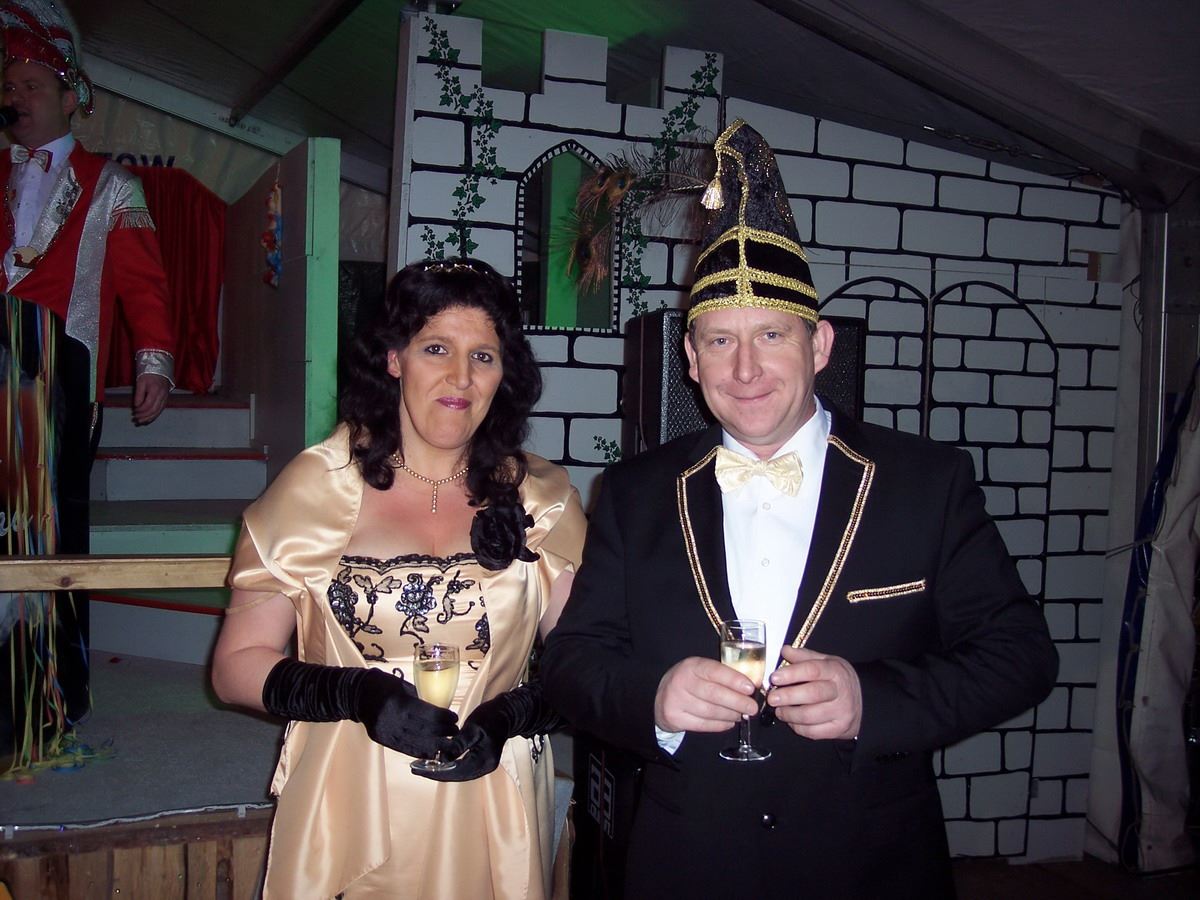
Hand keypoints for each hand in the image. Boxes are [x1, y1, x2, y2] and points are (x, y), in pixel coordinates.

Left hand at [132, 373, 169, 424]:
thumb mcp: (140, 382)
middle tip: (136, 420)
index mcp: (155, 390)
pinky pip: (161, 409)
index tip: (134, 412)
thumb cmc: (148, 374)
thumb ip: (138, 394)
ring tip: (141, 422)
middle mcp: (162, 395)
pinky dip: (154, 415)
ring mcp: (165, 398)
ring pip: (158, 411)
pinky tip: (149, 418)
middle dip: (144, 416)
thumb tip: (136, 406)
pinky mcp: (166, 399)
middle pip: (154, 410)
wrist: (160, 369)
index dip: (140, 410)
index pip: (148, 405)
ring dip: (149, 418)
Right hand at [354, 668, 458, 757]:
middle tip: (455, 732)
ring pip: (414, 742)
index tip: (454, 718)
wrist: (356, 694)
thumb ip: (418, 699)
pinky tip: (431, 752)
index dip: (442, 718)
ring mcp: (385, 731)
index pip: (426, 713)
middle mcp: (391, 719)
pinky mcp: (381, 739)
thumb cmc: (382, 684)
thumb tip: (438, 711)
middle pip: (422, 730)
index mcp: (398, 701)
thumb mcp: (402, 686)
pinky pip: (403, 748)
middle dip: (442, 733)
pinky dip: (419, 751)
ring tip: (447, 744)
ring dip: (434, 745)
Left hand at [414, 682, 560, 782]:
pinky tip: (437, 760)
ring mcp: (483, 766)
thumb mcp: (473, 727)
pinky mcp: (480, 761)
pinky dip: (448, 765)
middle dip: (435, 773)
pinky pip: (461, 767)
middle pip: (455, 776)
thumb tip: (442, 758)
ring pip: (458, 773)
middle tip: (415, 768)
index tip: (416, 769)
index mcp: (483, 760)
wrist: (506, 713)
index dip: (434, 772)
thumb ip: (458, 744)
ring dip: (440, 770)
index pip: (454, 771)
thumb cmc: (490, 717)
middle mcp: (484, 767)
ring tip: (422, 766)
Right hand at [654, 656, 757, 733]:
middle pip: (714, 694)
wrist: (661, 697)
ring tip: (741, 715)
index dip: (734, 680)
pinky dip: (720, 725)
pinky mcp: (674, 717)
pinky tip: (729, 722)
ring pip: (710, 711)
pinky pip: (703, 725)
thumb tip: (750, 686)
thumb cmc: (690, 682)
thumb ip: (723, 676)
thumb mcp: (702, 671)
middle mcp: (681, 681)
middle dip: (737, 701)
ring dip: (730, 715)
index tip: (750, 688)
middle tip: (752, 707)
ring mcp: (676, 700)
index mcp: (691, 666)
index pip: (714, 671)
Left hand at [766, 646, 861, 739]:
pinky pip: (813, 732)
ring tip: (779, 710)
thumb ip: (803, 657)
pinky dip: (798, 727)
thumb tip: (785, 650)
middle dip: (788, 696)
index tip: (775, 678)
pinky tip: (792, 720)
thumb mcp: (824, 662)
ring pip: (810, 716)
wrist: (859, 701)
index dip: (792, 673)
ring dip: (789, 714)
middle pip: (812, 694)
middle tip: (772, 698)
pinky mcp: (839, 728)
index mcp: (836, 670)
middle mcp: (842, 691)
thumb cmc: (836, 680)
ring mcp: (842, 712)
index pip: (813, 670)